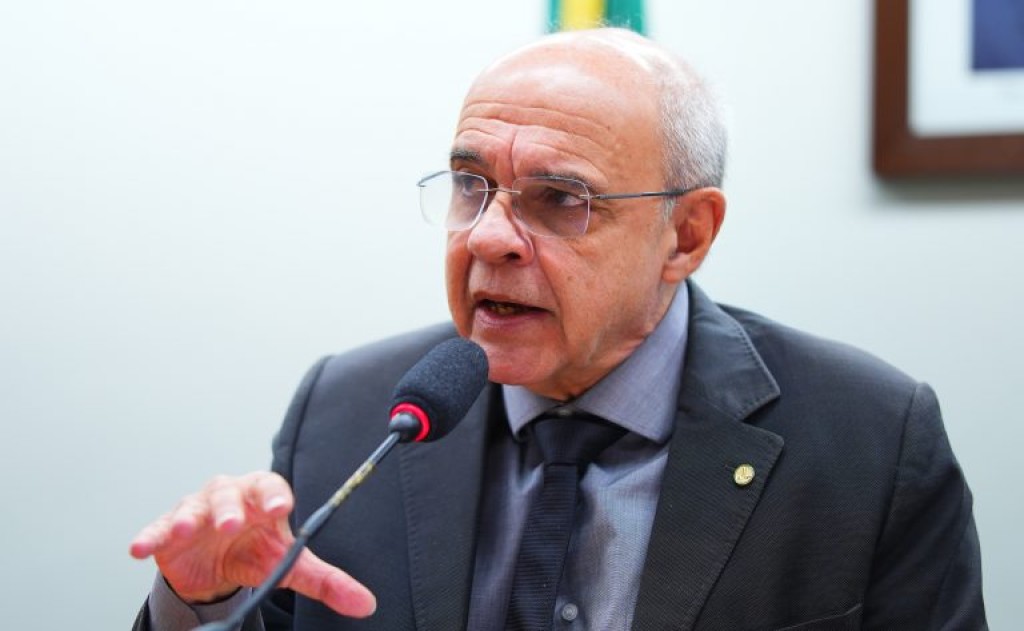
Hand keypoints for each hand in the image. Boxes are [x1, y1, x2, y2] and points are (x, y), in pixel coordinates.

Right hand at [129, 471, 375, 617]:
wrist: (216, 562)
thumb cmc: (257, 550)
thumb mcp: (290, 564)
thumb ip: (327, 582)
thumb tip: (366, 604)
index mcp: (263, 497)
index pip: (271, 488)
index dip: (274, 496)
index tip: (280, 508)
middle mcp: (229, 495)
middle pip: (229, 494)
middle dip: (231, 507)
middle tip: (233, 523)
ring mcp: (196, 509)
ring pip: (192, 507)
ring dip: (190, 517)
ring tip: (188, 530)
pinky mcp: (169, 530)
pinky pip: (158, 529)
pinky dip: (150, 536)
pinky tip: (141, 548)